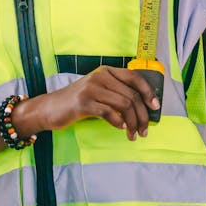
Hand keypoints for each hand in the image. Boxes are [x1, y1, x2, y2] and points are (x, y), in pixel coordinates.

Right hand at [21, 66, 160, 140]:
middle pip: (131, 95)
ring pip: (123, 105)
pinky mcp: (84, 102)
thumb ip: (116, 94)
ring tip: (133, 135)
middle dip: (142, 115)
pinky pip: (109, 112)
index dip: (148, 92)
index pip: (134, 77)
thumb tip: (142, 108)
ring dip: (132, 123)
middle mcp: (100, 76)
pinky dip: (118, 122)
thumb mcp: (99, 92)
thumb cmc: (77, 102)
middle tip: (144, 130)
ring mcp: (92, 88)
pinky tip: (121, 129)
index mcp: (106, 71)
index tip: (155, 107)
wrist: (50, 108)